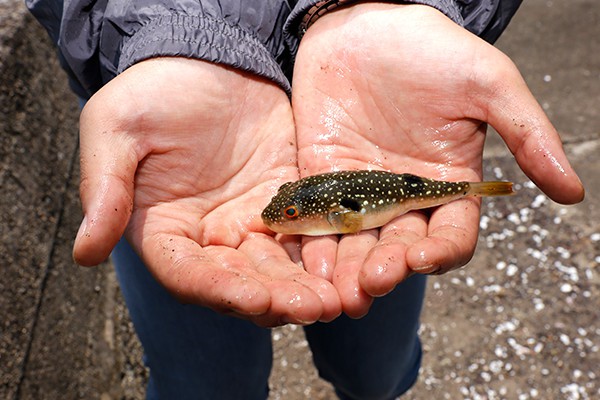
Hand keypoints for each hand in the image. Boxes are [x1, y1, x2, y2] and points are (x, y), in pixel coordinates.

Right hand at [73, 58, 340, 326]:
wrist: (208, 60)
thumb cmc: (154, 91)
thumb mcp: (117, 129)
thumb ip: (104, 189)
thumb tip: (85, 253)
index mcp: (164, 229)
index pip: (188, 274)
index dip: (218, 289)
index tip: (253, 299)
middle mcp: (208, 236)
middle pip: (241, 280)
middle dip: (275, 297)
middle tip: (312, 308)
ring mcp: (250, 221)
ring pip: (278, 266)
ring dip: (305, 285)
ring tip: (337, 298)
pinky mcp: (286, 202)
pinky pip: (307, 233)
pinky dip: (324, 253)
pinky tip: (348, 264)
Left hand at [292, 4, 583, 316]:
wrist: (367, 21)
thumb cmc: (432, 50)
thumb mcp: (488, 84)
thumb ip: (527, 136)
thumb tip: (574, 192)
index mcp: (447, 184)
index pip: (449, 235)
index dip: (439, 252)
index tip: (422, 256)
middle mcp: (402, 196)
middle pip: (398, 248)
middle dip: (386, 268)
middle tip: (372, 280)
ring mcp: (358, 190)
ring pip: (356, 243)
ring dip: (347, 270)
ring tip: (337, 289)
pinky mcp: (320, 178)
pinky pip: (316, 217)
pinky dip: (312, 240)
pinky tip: (306, 259)